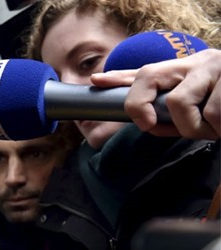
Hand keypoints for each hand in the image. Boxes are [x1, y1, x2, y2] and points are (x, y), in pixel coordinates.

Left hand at [91, 49, 220, 138]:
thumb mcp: (202, 106)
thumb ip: (174, 115)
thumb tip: (149, 124)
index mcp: (186, 71)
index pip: (146, 72)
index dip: (119, 77)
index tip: (96, 81)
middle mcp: (197, 63)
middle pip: (149, 75)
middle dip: (139, 104)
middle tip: (148, 124)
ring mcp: (215, 68)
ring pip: (180, 103)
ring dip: (193, 127)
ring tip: (214, 129)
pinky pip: (213, 113)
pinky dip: (218, 127)